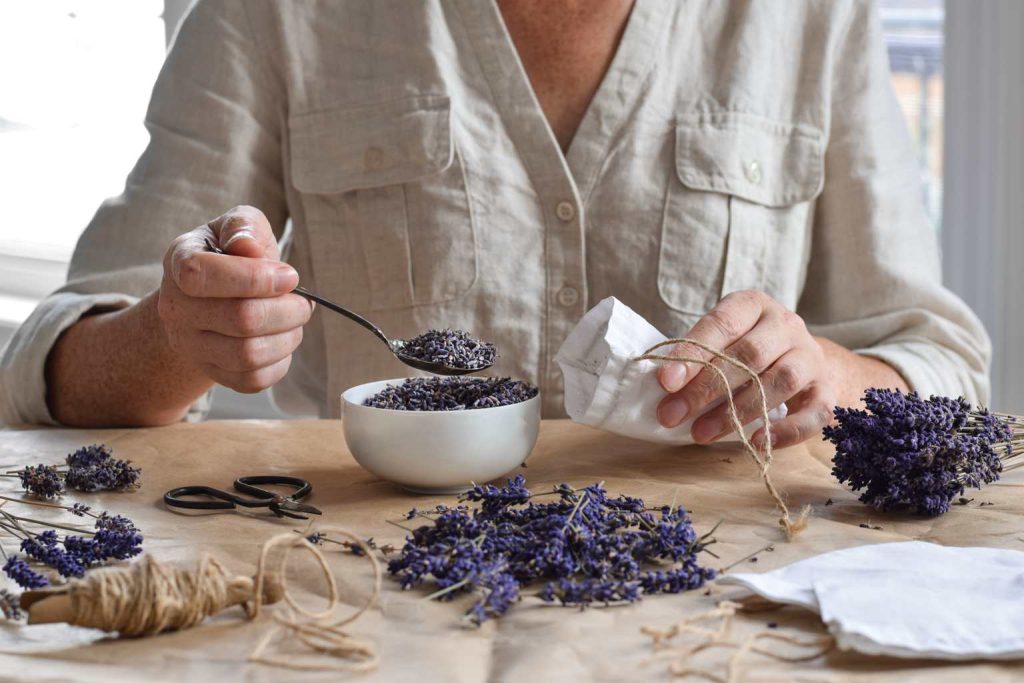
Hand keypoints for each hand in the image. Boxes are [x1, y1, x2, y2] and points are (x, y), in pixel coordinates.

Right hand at [157, 205, 311, 392]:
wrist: (212, 296)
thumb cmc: (230, 255)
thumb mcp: (237, 226)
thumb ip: (243, 227)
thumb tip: (248, 246)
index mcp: (179, 263)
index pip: (202, 276)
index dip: (254, 278)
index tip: (289, 276)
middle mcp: (176, 308)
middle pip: (240, 319)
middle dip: (287, 310)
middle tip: (301, 301)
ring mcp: (191, 345)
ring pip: (248, 354)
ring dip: (288, 337)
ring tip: (295, 320)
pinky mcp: (212, 371)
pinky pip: (252, 380)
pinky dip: (281, 362)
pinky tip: (283, 341)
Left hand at [655, 290, 835, 448]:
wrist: (801, 359)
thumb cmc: (746, 348)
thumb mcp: (721, 340)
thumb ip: (697, 356)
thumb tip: (665, 385)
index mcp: (753, 305)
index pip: (722, 324)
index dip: (692, 353)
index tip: (665, 382)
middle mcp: (786, 325)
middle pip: (749, 354)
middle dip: (706, 388)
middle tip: (672, 415)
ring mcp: (811, 356)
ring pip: (781, 381)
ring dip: (737, 411)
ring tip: (701, 433)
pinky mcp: (826, 390)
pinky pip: (815, 413)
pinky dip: (786, 431)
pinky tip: (757, 443)